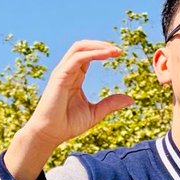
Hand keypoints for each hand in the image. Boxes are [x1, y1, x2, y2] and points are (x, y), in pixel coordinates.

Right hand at [4, 41, 134, 179]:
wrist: (49, 134)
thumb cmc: (67, 124)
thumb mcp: (95, 113)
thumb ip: (110, 104)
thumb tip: (130, 99)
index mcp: (75, 77)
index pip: (88, 55)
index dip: (103, 51)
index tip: (119, 54)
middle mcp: (68, 71)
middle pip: (83, 46)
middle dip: (101, 44)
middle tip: (118, 50)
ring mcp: (62, 72)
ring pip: (79, 48)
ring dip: (98, 45)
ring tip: (114, 50)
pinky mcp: (60, 76)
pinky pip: (77, 58)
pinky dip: (93, 53)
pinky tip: (106, 55)